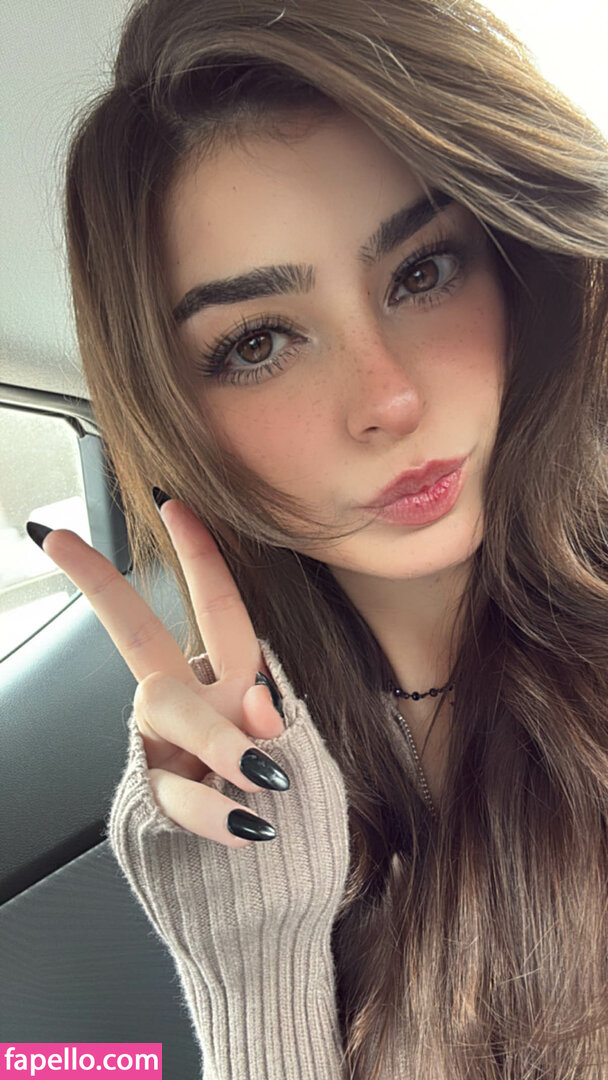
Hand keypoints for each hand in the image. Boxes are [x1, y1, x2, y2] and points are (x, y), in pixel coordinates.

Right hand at [33, 496, 288, 848]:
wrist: (261, 896)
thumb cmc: (290, 815)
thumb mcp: (299, 759)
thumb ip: (274, 726)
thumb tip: (258, 699)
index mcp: (228, 682)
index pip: (215, 606)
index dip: (199, 555)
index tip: (174, 503)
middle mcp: (188, 703)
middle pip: (140, 634)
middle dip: (102, 584)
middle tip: (63, 542)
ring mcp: (163, 748)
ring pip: (170, 712)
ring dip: (219, 737)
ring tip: (263, 774)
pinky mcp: (153, 800)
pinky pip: (176, 792)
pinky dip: (214, 809)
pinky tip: (247, 827)